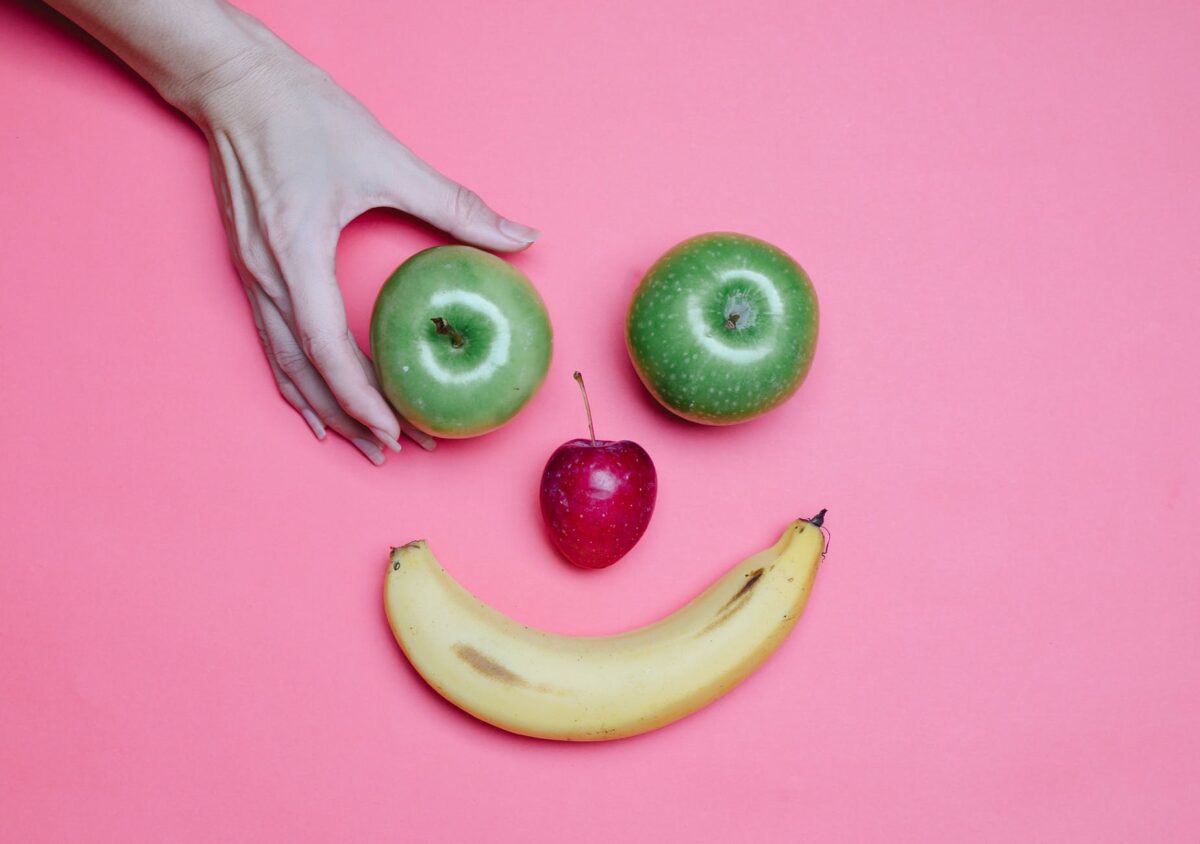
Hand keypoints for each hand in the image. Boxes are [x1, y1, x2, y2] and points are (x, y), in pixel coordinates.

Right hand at [190, 35, 539, 463]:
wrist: (235, 86)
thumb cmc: (303, 116)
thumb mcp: (386, 158)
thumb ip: (455, 205)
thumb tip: (522, 235)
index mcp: (296, 255)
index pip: (327, 349)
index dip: (362, 398)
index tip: (396, 432)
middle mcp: (266, 277)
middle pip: (308, 373)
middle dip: (354, 418)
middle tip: (399, 451)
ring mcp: (251, 277)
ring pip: (286, 365)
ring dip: (326, 408)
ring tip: (362, 445)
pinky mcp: (250, 269)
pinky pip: (272, 343)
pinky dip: (296, 381)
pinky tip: (314, 404)